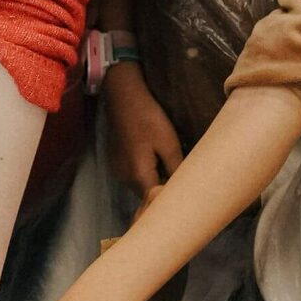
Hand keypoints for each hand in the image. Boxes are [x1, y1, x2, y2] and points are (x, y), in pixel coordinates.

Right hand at [103, 62, 183, 193]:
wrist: (124, 99)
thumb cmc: (148, 119)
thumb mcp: (169, 144)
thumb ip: (175, 169)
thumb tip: (184, 187)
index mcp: (139, 175)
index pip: (155, 200)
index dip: (168, 202)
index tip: (183, 199)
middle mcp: (125, 178)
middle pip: (147, 195)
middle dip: (162, 192)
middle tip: (181, 184)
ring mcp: (118, 171)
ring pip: (140, 186)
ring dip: (153, 182)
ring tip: (169, 171)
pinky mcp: (116, 163)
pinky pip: (133, 176)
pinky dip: (144, 174)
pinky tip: (154, 160)